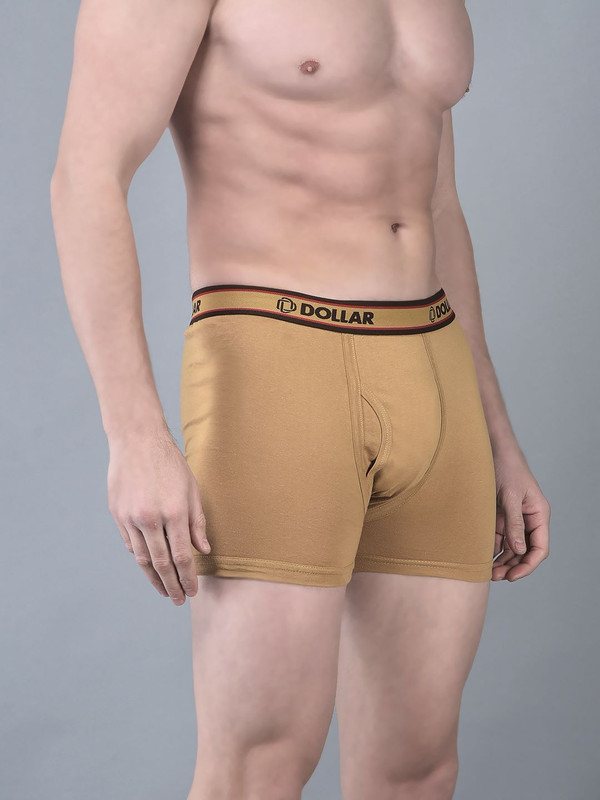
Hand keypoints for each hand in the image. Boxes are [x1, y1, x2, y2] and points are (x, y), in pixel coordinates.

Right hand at [107, 425, 210, 603]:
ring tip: (164, 591)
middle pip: (162, 563)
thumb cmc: (170, 463)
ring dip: (154, 578)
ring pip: (143, 558)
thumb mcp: (192, 489)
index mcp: (174, 512)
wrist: (137, 440)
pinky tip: (149, 567)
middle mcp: (151, 518)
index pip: (183, 556)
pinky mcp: (118, 514)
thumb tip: (204, 551)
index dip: (188, 577)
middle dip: (172, 585)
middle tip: (179, 600)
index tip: (193, 591)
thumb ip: (197, 523)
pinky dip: (140, 558)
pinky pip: (131, 544)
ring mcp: (131, 517)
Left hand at [491, 446, 550, 581]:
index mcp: (539, 515)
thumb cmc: (506, 468)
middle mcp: (529, 520)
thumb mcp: (510, 497)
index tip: (513, 576)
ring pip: (511, 548)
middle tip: (495, 576)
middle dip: (512, 566)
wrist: (492, 451)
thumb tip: (519, 550)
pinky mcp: (500, 517)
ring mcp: (514, 519)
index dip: (528, 565)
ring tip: (487, 571)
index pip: (539, 548)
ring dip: (502, 561)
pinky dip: (492, 549)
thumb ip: (514, 523)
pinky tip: (481, 557)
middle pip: (525, 552)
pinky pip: (499, 539)